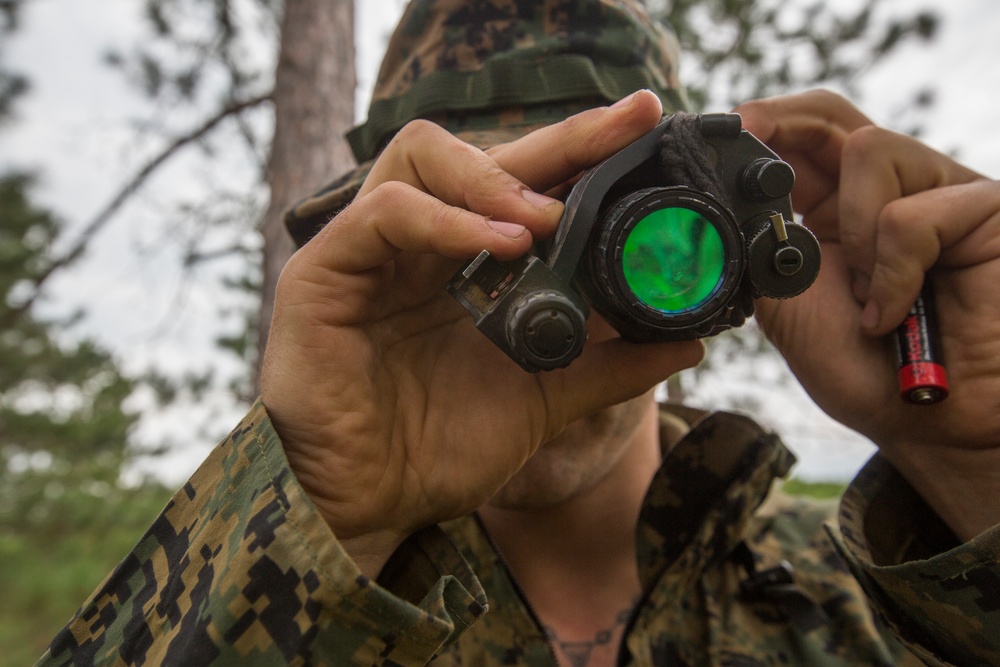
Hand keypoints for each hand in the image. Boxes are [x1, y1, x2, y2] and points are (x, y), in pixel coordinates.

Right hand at [260, 91, 703, 572]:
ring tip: (550, 218)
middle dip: (562, 137)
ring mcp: (372, 251)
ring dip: (496, 177)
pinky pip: (384, 213)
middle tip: (629, 123)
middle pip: (485, 155)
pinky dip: (445, 218)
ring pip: (422, 158)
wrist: (369, 506)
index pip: (524, 185)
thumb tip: (688, 343)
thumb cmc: (438, 449)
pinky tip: (502, 244)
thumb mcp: (541, 400)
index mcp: (465, 265)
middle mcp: (421, 245)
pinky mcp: (326, 271)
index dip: (581, 154)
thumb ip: (608, 367)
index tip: (645, 133)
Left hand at [738, 91, 999, 538]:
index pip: (796, 143)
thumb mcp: (787, 308)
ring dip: (850, 231)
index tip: (718, 132)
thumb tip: (721, 207)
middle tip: (750, 133)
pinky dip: (891, 271)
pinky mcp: (982, 207)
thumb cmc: (866, 371)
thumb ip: (759, 251)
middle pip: (832, 114)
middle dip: (784, 120)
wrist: (931, 424)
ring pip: (868, 149)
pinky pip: (909, 213)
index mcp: (832, 212)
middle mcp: (882, 191)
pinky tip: (896, 311)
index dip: (758, 127)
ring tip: (865, 296)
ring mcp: (935, 191)